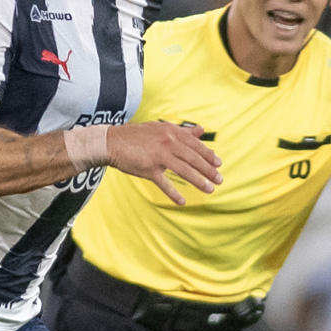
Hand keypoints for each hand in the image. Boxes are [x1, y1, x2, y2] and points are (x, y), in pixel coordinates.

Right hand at [106, 121, 220, 204]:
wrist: (111, 142)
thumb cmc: (136, 136)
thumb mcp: (161, 129)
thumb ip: (182, 131)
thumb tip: (201, 130)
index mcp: (171, 132)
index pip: (195, 145)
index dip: (208, 155)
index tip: (219, 164)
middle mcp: (167, 143)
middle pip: (193, 158)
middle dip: (208, 170)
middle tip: (220, 180)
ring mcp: (158, 156)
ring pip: (183, 170)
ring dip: (198, 181)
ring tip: (209, 189)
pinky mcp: (148, 169)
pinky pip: (164, 183)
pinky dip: (173, 194)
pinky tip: (182, 201)